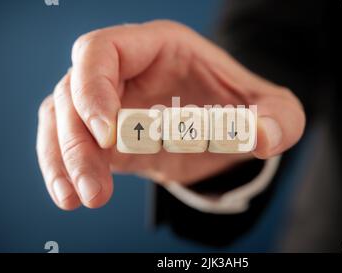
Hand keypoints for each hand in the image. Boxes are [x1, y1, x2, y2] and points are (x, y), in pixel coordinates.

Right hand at [36, 20, 304, 209]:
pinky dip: (62, 168)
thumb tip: (261, 139)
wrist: (227, 130)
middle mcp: (126, 70)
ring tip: (77, 199)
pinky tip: (72, 196)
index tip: (107, 133)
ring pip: (62, 117)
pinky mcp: (107, 135)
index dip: (94, 86)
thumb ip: (279, 121)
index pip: (104, 49)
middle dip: (76, 139)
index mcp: (159, 46)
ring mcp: (111, 101)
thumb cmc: (244, 107)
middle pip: (73, 88)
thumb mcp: (276, 111)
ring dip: (63, 159)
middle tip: (94, 189)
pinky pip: (68, 142)